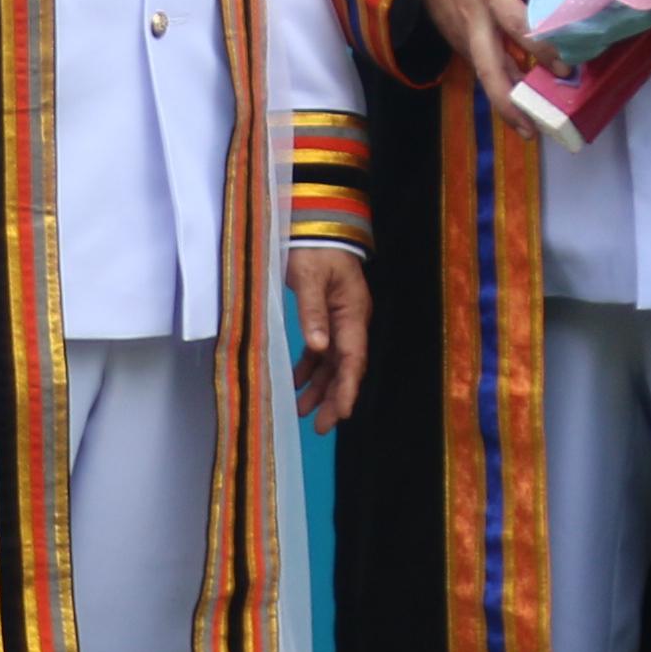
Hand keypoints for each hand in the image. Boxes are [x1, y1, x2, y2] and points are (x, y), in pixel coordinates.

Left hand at [290, 248, 371, 431]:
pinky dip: (310, 368)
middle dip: (335, 397)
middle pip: (346, 367)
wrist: (316, 223)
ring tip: (304, 413)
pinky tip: (296, 383)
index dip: (348, 387)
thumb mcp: (310, 277)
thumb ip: (313, 312)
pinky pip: (322, 350)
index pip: (354, 358)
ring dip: (320, 387)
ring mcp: (340, 319)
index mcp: (353, 312)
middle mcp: (351, 320)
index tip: (342, 413)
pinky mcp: (327, 316)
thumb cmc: (314, 247)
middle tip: (322, 428)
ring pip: (333, 362)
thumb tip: (318, 347)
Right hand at [417, 0, 558, 113]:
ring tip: (528, 127)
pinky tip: (516, 95)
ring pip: (483, 73)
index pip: (517, 26)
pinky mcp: (454, 39)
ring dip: (504, 101)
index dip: (540, 48)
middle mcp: (474, 20)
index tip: (564, 68)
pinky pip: (478, 63)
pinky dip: (498, 80)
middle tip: (532, 128)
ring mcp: (460, 33)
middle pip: (489, 68)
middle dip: (509, 101)